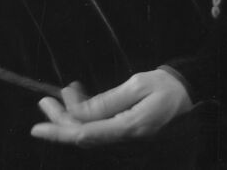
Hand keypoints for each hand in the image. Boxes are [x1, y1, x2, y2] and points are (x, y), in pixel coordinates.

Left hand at [30, 68, 191, 147]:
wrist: (189, 94)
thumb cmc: (164, 86)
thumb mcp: (136, 86)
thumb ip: (106, 101)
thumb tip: (77, 112)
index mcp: (129, 129)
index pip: (85, 136)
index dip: (59, 132)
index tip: (38, 127)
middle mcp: (125, 140)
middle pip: (83, 136)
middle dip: (60, 120)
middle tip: (45, 101)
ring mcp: (125, 140)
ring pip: (89, 133)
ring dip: (72, 115)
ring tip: (64, 92)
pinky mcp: (125, 134)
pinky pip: (99, 130)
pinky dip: (86, 115)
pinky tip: (79, 98)